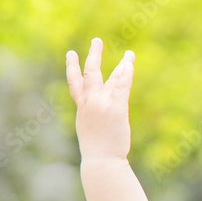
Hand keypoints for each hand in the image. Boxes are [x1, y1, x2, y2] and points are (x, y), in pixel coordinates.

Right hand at [65, 38, 134, 161]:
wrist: (101, 160)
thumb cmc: (98, 152)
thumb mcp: (91, 131)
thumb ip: (94, 118)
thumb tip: (100, 118)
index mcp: (82, 108)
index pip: (74, 83)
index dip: (71, 67)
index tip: (71, 53)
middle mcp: (90, 102)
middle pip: (90, 73)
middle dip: (93, 55)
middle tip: (96, 40)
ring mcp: (102, 103)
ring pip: (111, 77)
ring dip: (122, 64)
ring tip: (129, 53)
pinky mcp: (116, 107)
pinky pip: (122, 85)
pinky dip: (127, 73)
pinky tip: (130, 63)